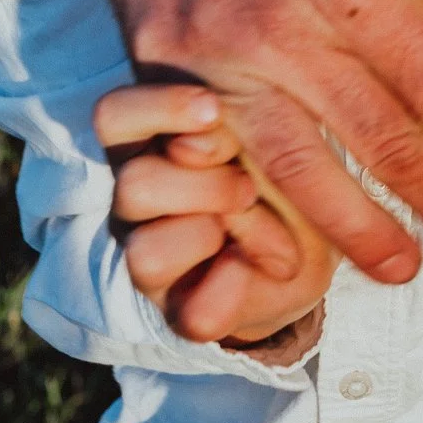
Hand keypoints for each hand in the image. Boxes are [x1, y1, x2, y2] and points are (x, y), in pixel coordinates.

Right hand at [94, 83, 337, 351]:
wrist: (308, 249)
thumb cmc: (282, 174)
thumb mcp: (277, 139)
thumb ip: (234, 132)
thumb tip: (188, 149)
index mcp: (149, 146)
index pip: (114, 116)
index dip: (158, 108)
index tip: (212, 108)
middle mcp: (135, 202)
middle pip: (134, 185)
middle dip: (208, 185)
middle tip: (249, 188)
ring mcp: (151, 260)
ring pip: (147, 252)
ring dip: (218, 236)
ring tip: (261, 227)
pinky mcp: (181, 314)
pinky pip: (195, 312)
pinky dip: (239, 290)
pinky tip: (256, 267)